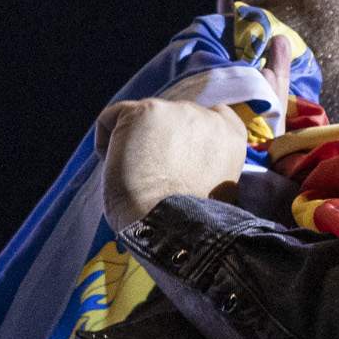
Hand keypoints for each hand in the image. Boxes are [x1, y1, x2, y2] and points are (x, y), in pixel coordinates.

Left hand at [94, 37, 293, 230]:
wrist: (173, 227)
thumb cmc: (191, 222)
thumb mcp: (216, 186)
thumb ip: (206, 162)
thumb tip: (183, 162)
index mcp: (232, 135)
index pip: (210, 116)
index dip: (186, 136)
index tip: (176, 160)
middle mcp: (207, 116)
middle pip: (170, 118)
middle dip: (158, 143)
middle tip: (153, 179)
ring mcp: (175, 110)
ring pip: (140, 119)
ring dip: (133, 145)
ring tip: (136, 179)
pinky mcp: (144, 112)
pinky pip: (111, 118)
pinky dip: (106, 143)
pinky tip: (115, 168)